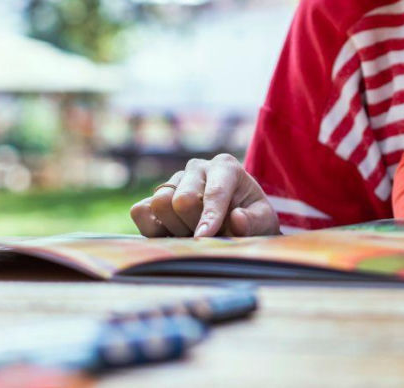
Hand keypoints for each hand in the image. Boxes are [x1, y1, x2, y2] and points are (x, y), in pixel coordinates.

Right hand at [129, 153, 279, 237]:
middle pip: (183, 199)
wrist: (235, 220)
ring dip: (176, 228)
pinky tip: (173, 234)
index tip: (204, 237)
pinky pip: (140, 211)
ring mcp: (174, 180)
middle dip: (194, 225)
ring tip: (194, 232)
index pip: (214, 192)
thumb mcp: (263, 221)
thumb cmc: (251, 218)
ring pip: (160, 204)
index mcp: (226, 166)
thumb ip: (253, 221)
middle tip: (209, 236)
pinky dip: (152, 229)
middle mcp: (198, 167)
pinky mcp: (155, 195)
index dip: (209, 217)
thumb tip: (236, 219)